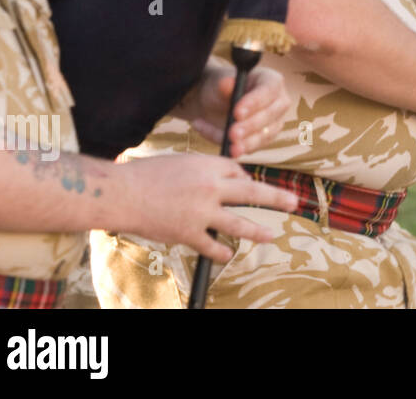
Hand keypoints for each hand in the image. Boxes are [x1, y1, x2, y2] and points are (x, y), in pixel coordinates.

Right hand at [117, 155, 297, 261]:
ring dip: (257, 231)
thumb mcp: (182, 161)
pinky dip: (221, 251)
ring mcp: (202, 212)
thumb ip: (206, 169)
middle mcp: (211, 187)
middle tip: (293, 202)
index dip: (243, 178)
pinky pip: (212, 246)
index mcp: (209, 165)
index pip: (238, 171)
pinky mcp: (189, 233)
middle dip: (276, 197)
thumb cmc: (147, 174)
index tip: (245, 183)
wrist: (122, 194)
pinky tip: (228, 254)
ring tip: (271, 235)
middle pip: (252, 191)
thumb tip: (226, 179)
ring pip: (239, 223)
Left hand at [173, 57, 289, 157]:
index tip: (236, 113)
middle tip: (232, 134)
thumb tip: (226, 84)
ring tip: (229, 147)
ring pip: (265, 135)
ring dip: (246, 143)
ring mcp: (274, 122)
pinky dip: (236, 148)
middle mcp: (278, 102)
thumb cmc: (220, 89)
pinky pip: (253, 147)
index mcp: (271, 81)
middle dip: (250, 126)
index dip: (254, 102)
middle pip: (270, 115)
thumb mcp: (218, 84)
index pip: (268, 91)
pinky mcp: (265, 139)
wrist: (214, 105)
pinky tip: (224, 147)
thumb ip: (223, 85)